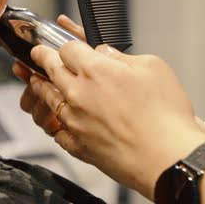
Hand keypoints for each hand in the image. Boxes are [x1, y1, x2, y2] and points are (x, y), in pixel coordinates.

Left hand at [15, 16, 204, 199]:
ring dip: (41, 87)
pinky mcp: (76, 145)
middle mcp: (77, 93)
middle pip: (50, 70)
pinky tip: (59, 120)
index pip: (66, 48)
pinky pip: (57, 130)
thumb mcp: (152, 68)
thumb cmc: (166, 115)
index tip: (57, 44)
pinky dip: (56, 122)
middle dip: (42, 59)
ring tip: (36, 81)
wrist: (167, 159)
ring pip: (47, 98)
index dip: (63, 44)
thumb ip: (122, 58)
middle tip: (37, 55)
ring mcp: (74, 120)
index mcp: (95, 69)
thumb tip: (106, 55)